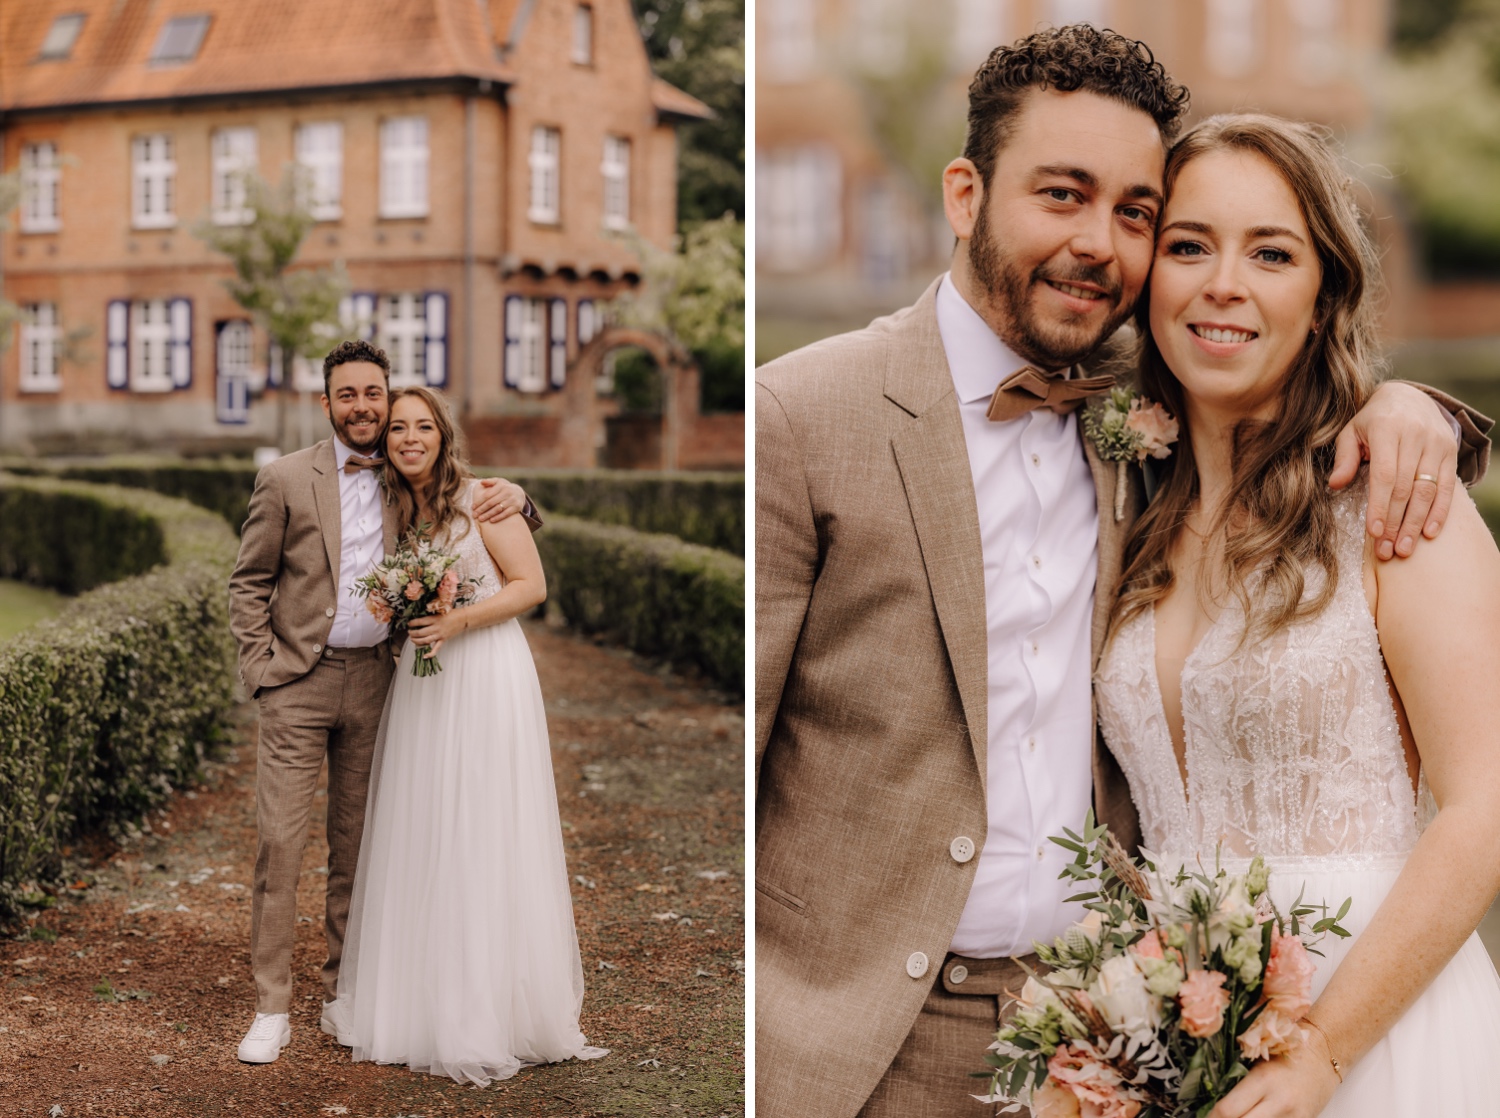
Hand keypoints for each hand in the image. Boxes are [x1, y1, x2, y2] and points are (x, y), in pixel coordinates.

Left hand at [406, 610, 465, 658]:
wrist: (463, 619)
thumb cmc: (452, 613)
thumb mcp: (440, 612)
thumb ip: (431, 615)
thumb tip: (420, 618)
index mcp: (434, 619)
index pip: (420, 622)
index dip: (412, 623)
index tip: (409, 623)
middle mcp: (436, 628)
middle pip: (421, 632)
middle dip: (412, 633)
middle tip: (409, 632)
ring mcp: (440, 635)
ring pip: (425, 640)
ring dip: (417, 641)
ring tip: (412, 639)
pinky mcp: (443, 640)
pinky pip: (436, 648)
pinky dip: (430, 653)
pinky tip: (424, 656)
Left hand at [472, 477, 527, 523]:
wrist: (519, 493)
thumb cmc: (504, 488)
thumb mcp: (498, 482)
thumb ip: (490, 482)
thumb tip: (481, 482)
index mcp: (501, 486)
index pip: (487, 495)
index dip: (479, 501)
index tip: (472, 507)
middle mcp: (507, 492)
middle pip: (491, 502)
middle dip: (482, 509)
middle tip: (474, 515)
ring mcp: (512, 500)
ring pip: (498, 509)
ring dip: (488, 514)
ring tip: (481, 519)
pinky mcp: (516, 507)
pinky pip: (506, 513)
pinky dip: (498, 517)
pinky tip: (491, 521)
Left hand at [1207, 1037, 1340, 1117]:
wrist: (1324, 1054)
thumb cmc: (1287, 1051)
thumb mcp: (1257, 1059)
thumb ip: (1237, 1077)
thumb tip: (1210, 1094)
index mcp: (1262, 1081)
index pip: (1229, 1110)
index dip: (1212, 1117)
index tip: (1203, 1115)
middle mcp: (1279, 1102)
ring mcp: (1294, 1117)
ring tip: (1234, 1117)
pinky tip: (1253, 1116)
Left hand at [1329, 381, 1457, 559]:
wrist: (1409, 397)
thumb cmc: (1372, 421)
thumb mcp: (1351, 432)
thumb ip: (1344, 458)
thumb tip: (1334, 485)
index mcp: (1387, 429)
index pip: (1384, 475)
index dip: (1380, 506)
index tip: (1374, 532)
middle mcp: (1415, 436)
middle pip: (1406, 488)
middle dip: (1396, 522)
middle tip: (1387, 550)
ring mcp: (1436, 444)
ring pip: (1427, 490)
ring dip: (1415, 523)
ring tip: (1404, 549)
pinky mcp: (1450, 452)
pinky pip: (1446, 487)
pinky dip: (1439, 512)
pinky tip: (1429, 533)